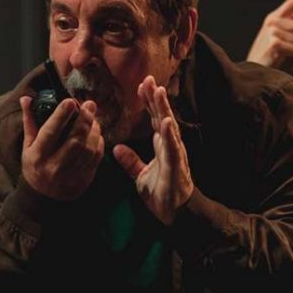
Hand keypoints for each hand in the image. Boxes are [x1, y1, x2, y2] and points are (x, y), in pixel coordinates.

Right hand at [19, 96, 103, 199]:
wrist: (44, 197)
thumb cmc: (35, 165)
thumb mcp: (28, 145)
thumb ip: (30, 120)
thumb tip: (26, 98)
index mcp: (38, 155)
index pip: (50, 132)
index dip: (61, 115)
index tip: (70, 101)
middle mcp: (54, 166)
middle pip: (74, 139)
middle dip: (84, 119)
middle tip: (89, 105)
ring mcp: (71, 175)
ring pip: (88, 148)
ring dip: (94, 130)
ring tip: (93, 118)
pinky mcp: (84, 179)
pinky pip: (96, 157)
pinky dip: (99, 142)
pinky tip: (96, 134)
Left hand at [112, 76, 193, 224]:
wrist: (175, 213)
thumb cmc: (162, 193)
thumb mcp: (140, 175)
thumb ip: (131, 161)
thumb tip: (116, 148)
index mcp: (162, 145)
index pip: (155, 118)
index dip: (149, 102)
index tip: (141, 86)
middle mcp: (170, 145)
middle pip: (162, 116)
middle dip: (155, 98)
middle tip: (148, 79)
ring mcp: (175, 153)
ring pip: (169, 126)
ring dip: (164, 109)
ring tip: (158, 92)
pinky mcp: (176, 165)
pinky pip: (172, 147)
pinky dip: (170, 134)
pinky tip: (167, 121)